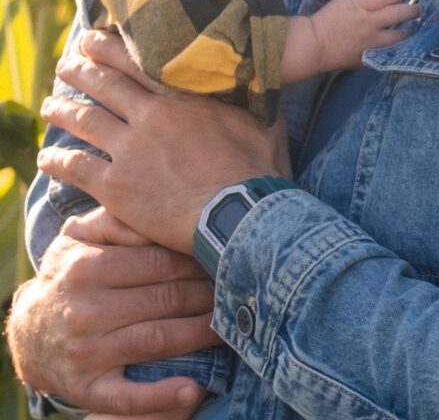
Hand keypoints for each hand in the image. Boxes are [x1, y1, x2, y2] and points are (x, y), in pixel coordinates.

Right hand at [7, 207, 213, 414]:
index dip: (195, 260)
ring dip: (200, 334)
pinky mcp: (87, 388)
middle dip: (206, 293)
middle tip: (236, 288)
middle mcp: (86, 310)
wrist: (29, 332)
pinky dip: (162, 396)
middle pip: (164, 299)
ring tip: (230, 325)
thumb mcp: (78, 237)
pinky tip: (192, 390)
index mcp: (86, 267)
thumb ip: (115, 221)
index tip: (223, 257)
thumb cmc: (69, 274)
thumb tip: (156, 215)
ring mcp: (87, 352)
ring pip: (157, 339)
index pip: (157, 261)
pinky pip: (129, 396)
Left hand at [37, 31, 291, 252]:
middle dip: (81, 72)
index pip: (137, 64)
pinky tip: (46, 159)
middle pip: (105, 86)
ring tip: (50, 105)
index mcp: (182, 97)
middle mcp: (150, 116)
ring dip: (63, 110)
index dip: (110, 49)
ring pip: (86, 121)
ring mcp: (129, 150)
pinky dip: (58, 161)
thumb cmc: (256, 170)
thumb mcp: (262, 120)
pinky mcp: (117, 186)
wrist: (239, 214)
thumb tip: (267, 73)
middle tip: (66, 66)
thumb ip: (255, 95)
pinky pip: (78, 167)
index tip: (92, 39)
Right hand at [281, 0, 419, 81]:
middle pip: (399, 12)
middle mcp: (370, 21)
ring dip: (408, 30)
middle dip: (412, 10)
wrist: (314, 46)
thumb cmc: (325, 20)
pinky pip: (389, 50)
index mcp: (361, 4)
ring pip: (400, 34)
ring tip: (412, 28)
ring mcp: (372, 40)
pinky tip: (400, 43)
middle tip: (417, 10)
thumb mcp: (343, 1)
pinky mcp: (370, 55)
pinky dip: (396, 46)